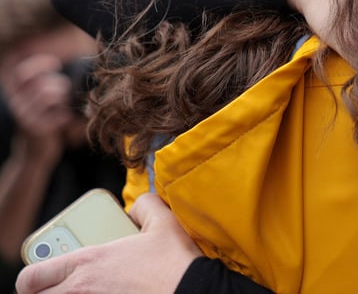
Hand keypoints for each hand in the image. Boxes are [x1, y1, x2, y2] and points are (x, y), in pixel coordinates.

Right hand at [1, 54, 72, 160]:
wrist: (34, 156)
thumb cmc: (43, 124)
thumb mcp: (39, 104)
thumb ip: (44, 87)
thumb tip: (60, 65)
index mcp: (17, 96)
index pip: (22, 73)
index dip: (38, 64)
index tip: (55, 63)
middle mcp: (17, 105)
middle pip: (41, 83)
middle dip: (59, 84)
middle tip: (65, 93)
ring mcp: (26, 118)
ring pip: (48, 95)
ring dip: (62, 97)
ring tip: (64, 106)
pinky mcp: (37, 130)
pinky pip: (58, 114)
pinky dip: (66, 115)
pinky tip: (64, 121)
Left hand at [15, 193, 200, 293]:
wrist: (193, 292)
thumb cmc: (175, 262)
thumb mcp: (163, 222)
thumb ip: (145, 206)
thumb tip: (138, 207)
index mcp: (89, 263)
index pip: (32, 277)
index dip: (30, 278)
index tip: (39, 275)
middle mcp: (82, 291)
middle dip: (46, 290)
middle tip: (61, 284)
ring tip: (90, 288)